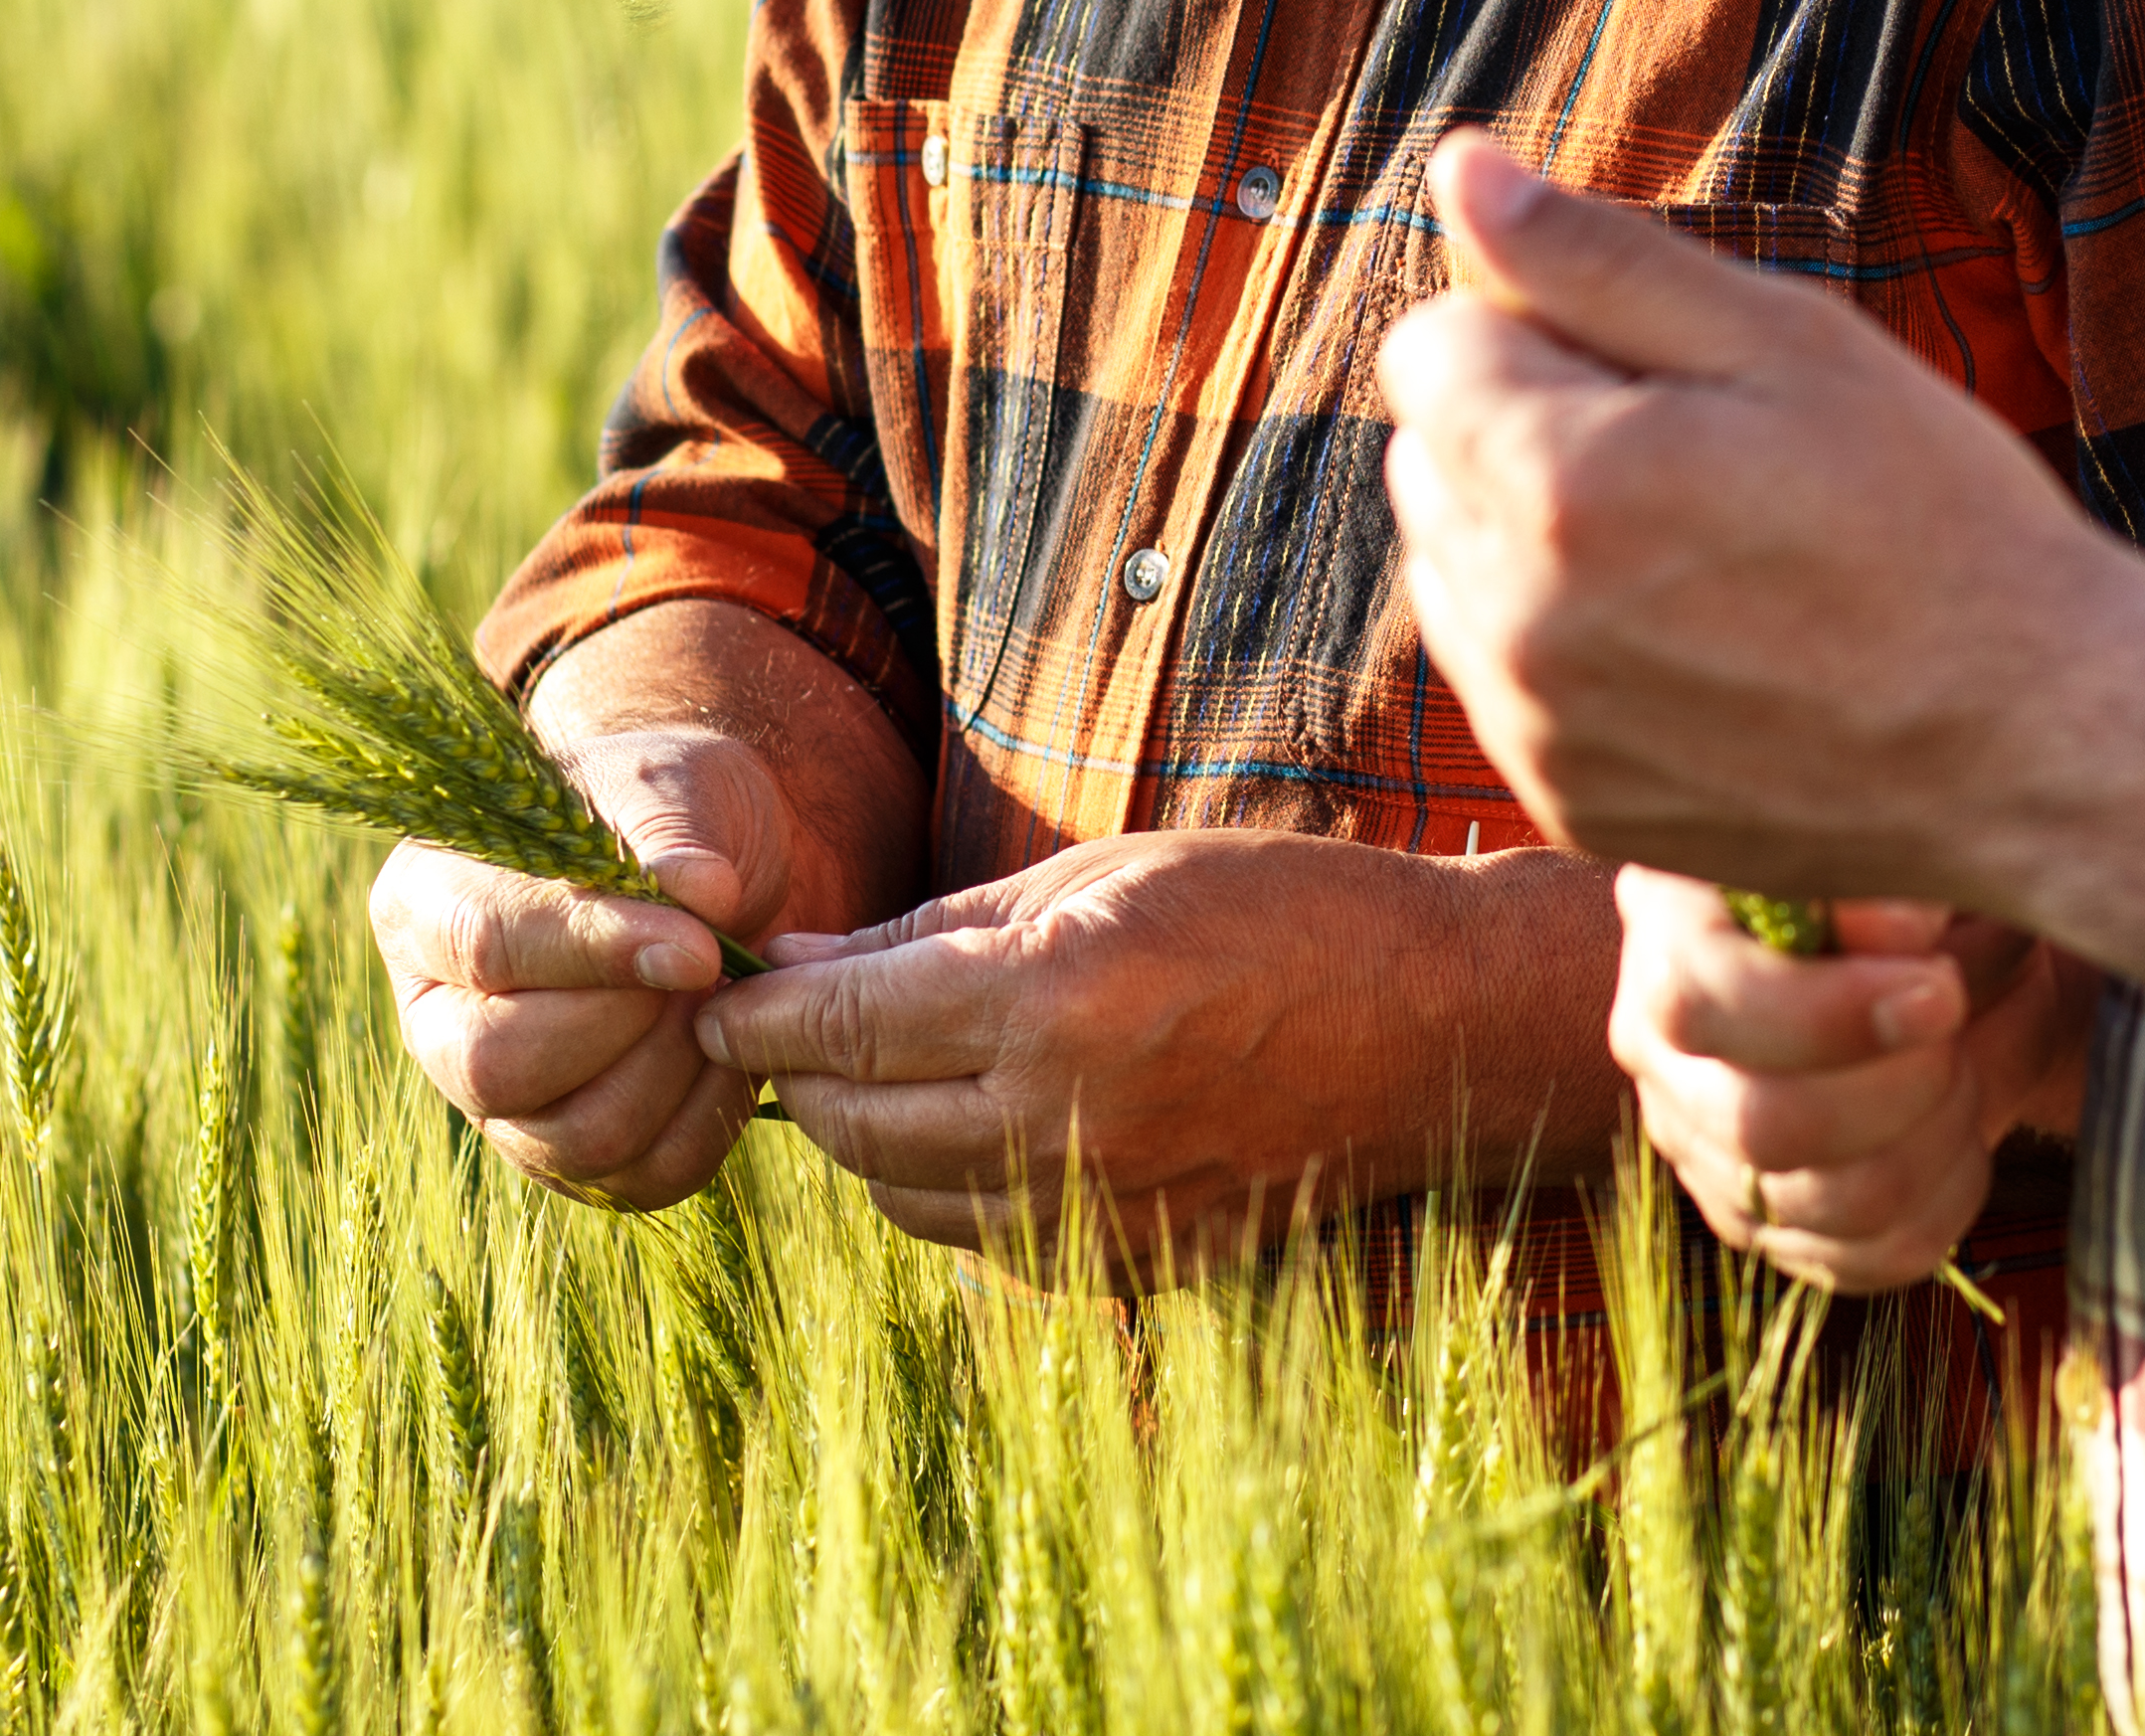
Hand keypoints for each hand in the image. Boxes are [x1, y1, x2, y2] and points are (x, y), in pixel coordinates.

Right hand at [369, 716, 797, 1208]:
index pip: (483, 945)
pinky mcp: (573, 1157)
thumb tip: (702, 895)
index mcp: (426, 904)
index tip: (698, 945)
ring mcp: (500, 1104)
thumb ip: (670, 838)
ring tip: (722, 999)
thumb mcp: (667, 786)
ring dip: (673, 1071)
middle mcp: (439, 1017)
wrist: (716, 869)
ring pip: (572, 1137)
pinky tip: (732, 1052)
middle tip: (709, 967)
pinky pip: (638, 1178)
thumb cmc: (667, 810)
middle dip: (626, 1024)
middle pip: (497, 1066)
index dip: (594, 951)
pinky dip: (705, 1121)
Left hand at [694, 828, 1620, 1271]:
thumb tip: (795, 966)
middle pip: (850, 1122)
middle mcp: (1064, 1120)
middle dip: (798, 1074)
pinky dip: (947, 1186)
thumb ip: (936, 932)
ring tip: (877, 1072)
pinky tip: (972, 1124)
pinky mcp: (1127, 1268)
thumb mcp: (1099, 876)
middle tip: (785, 1027)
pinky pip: (980, 1241)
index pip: (841, 1029)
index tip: (716, 998)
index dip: (757, 1015)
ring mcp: (1097, 1212)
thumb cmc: (1273, 912)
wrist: (1429, 1028)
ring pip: (901, 1196)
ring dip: (865, 1136)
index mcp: (1055, 1002)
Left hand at [1380, 135, 2144, 904]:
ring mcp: (1537, 728)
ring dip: (1532, 535)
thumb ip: (1597, 257)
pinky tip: (1700, 638)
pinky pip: (1504, 679)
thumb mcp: (1786, 343)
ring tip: (1702, 548)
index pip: (1430, 344)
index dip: (1543, 323)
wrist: (2037, 745)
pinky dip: (1567, 640)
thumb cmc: (1937, 518)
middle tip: (1698, 451)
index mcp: (1557, 483)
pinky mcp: (1569, 802)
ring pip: (1453, 568)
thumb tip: (1457, 169)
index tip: (1665, 367)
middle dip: (1524, 425)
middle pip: (1426, 456)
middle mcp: (1514, 621)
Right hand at [1613, 870, 2094, 1294]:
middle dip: (1902, 1083)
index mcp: (1667, 923)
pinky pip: (1862, 1258)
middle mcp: (1658, 1044)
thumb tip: (1895, 932)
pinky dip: (1943, 1201)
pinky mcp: (1761, 1219)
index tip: (1940, 988)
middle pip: (1762, 1123)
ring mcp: (1701, 1143)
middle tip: (1960, 1013)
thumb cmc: (1908, 870)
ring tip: (1966, 1063)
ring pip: (1821, 1204)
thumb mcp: (1898, 839)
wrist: (1935, 939)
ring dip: (1934, 1138)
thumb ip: (1887, 869)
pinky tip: (1965, 1130)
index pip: (1702, 999)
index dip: (1827, 1013)